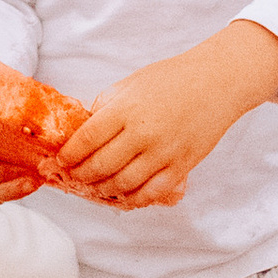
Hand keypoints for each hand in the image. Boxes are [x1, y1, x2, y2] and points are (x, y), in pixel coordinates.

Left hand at [57, 23, 277, 207]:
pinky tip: (123, 194)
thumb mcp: (130, 84)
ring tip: (95, 186)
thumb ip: (106, 107)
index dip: (69, 155)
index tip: (60, 160)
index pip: (87, 139)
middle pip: (101, 166)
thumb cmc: (171, 79)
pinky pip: (151, 192)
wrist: (216, 82)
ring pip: (123, 184)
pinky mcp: (182, 166)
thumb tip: (82, 132)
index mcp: (126, 109)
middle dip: (81, 175)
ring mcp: (164, 152)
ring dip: (103, 189)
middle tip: (73, 176)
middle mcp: (143, 133)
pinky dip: (133, 198)